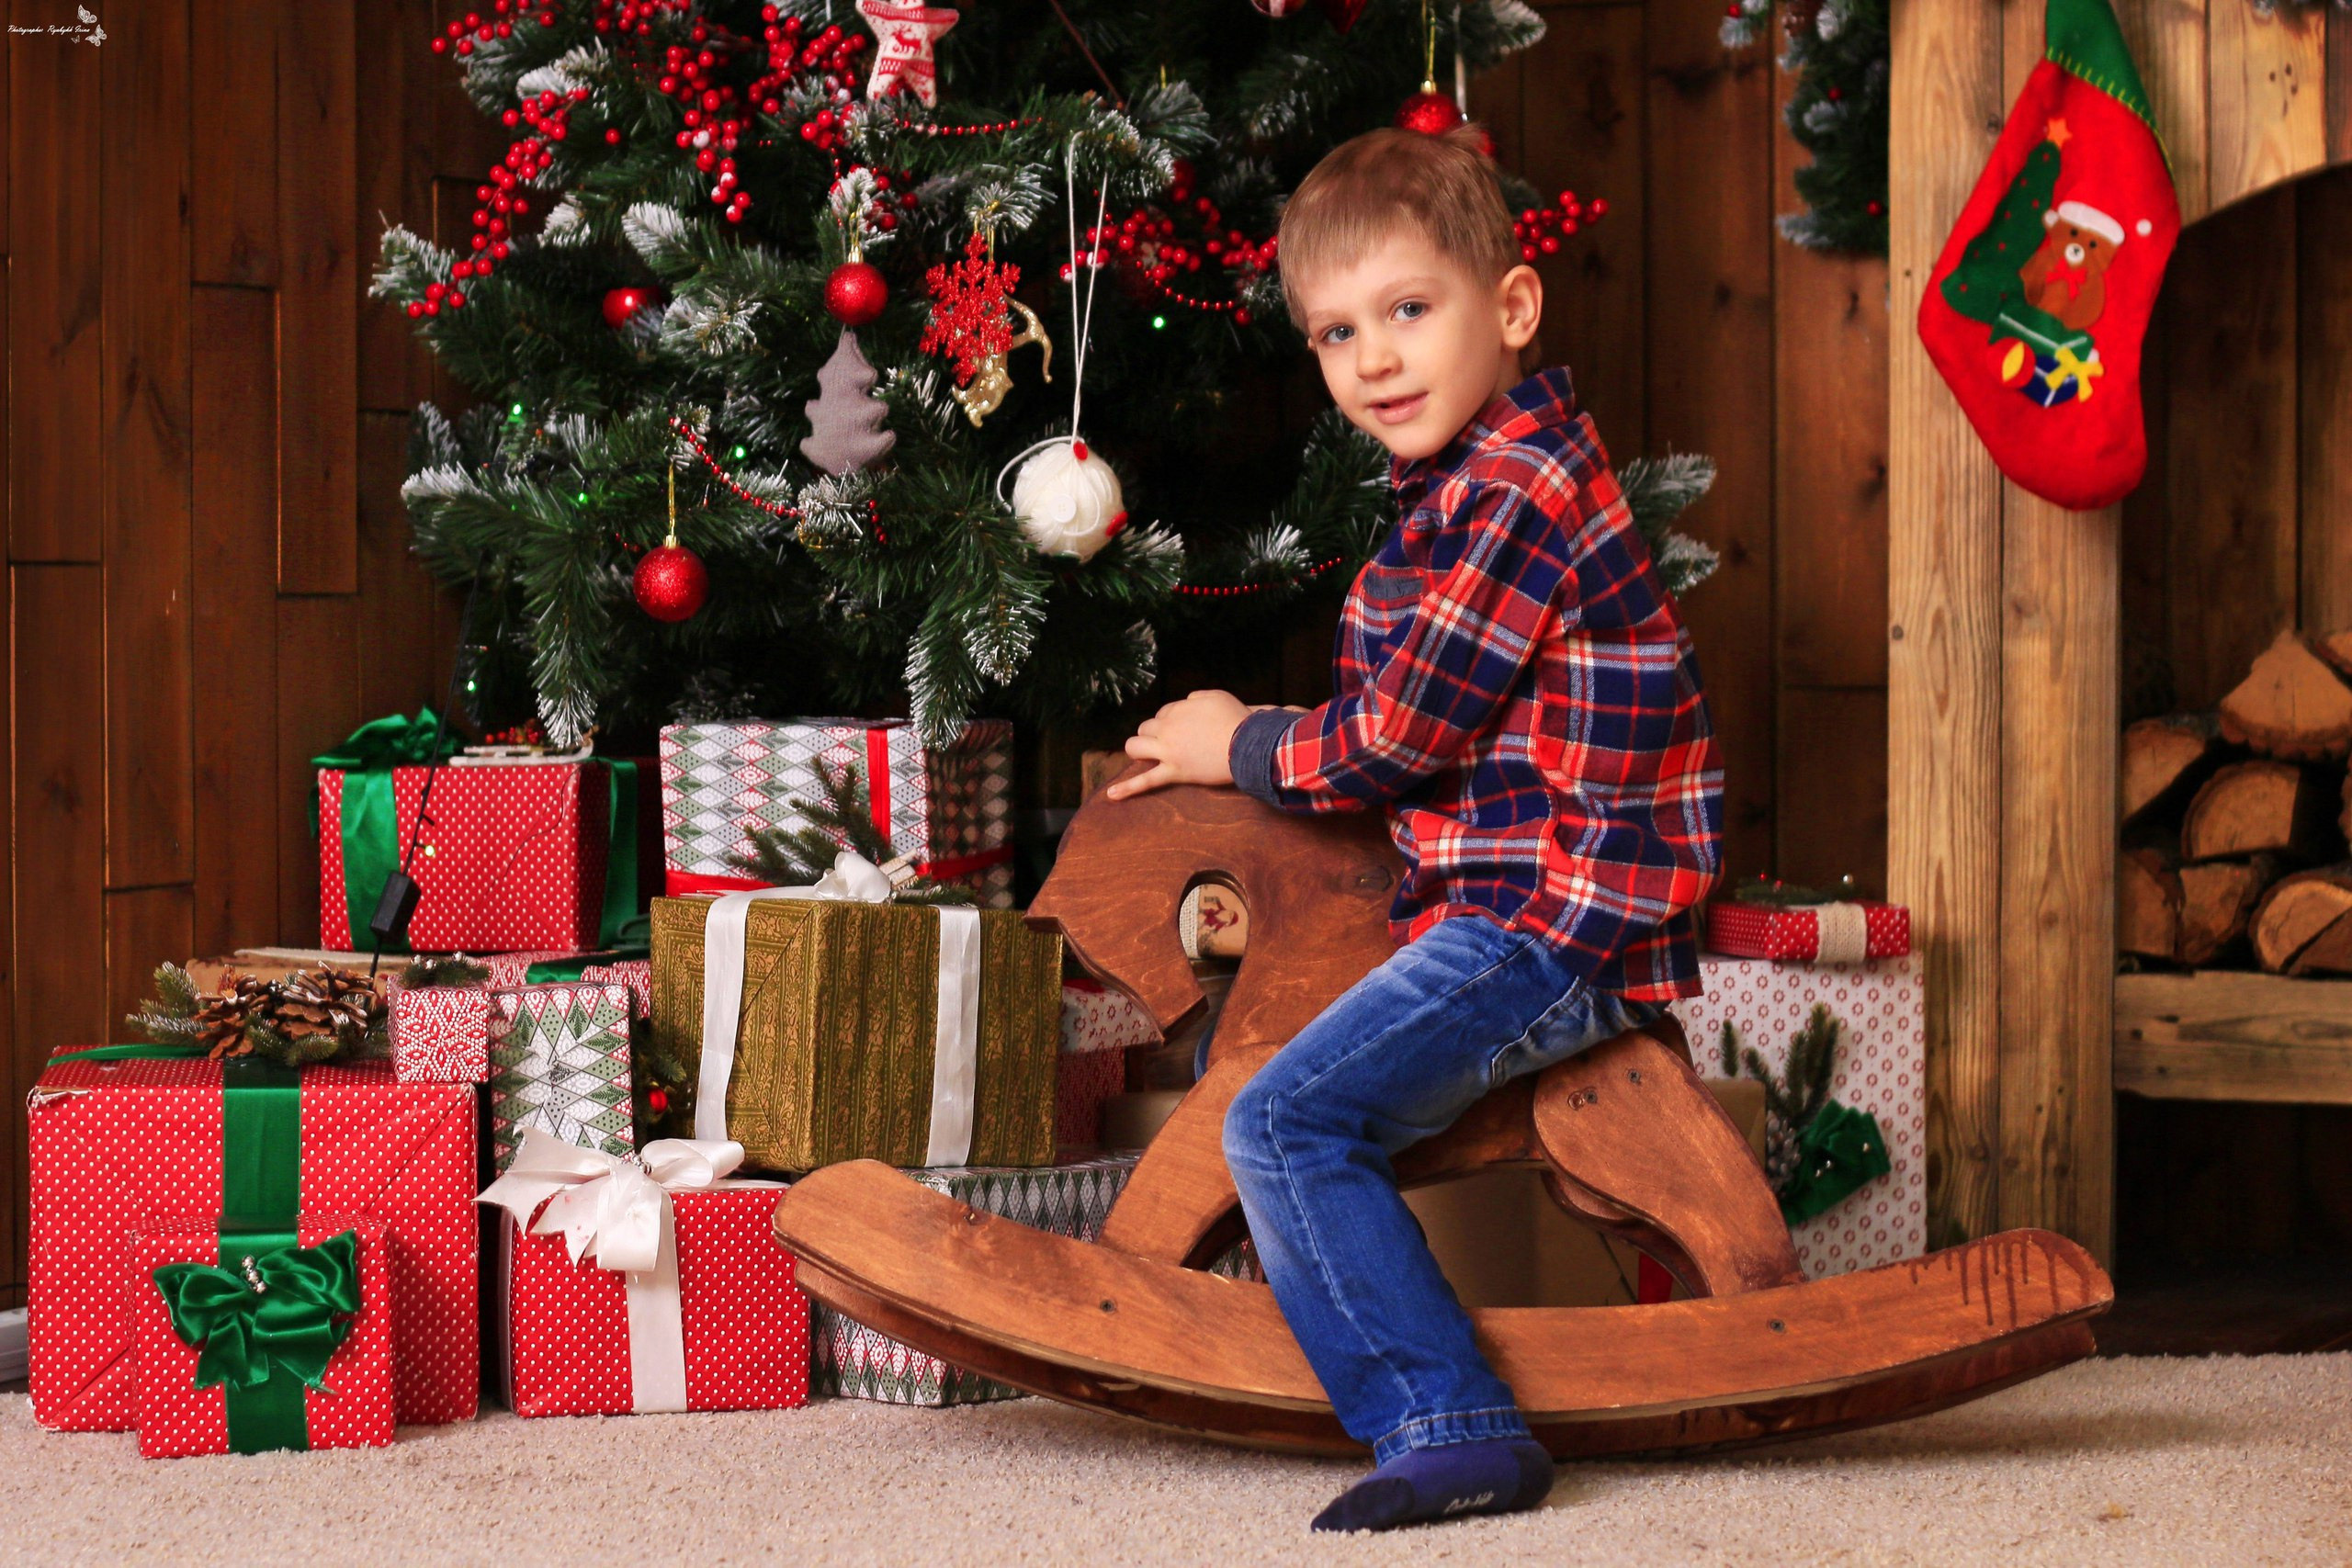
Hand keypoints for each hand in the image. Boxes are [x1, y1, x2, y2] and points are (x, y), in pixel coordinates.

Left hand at [1106, 690, 1251, 800]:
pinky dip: (1127, 789)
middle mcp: (1168, 728)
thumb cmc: (1236, 719)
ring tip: (1145, 755)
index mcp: (1178, 709)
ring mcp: (1168, 751)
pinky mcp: (1174, 772)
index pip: (1164, 713)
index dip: (1171, 721)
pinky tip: (1111, 796)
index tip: (1183, 728)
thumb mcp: (1216, 696)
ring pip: (1136, 747)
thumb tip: (1188, 702)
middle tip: (1168, 742)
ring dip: (1138, 749)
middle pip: (1146, 728)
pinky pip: (1146, 781)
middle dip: (1153, 733)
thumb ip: (1198, 697)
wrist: (1246, 744)